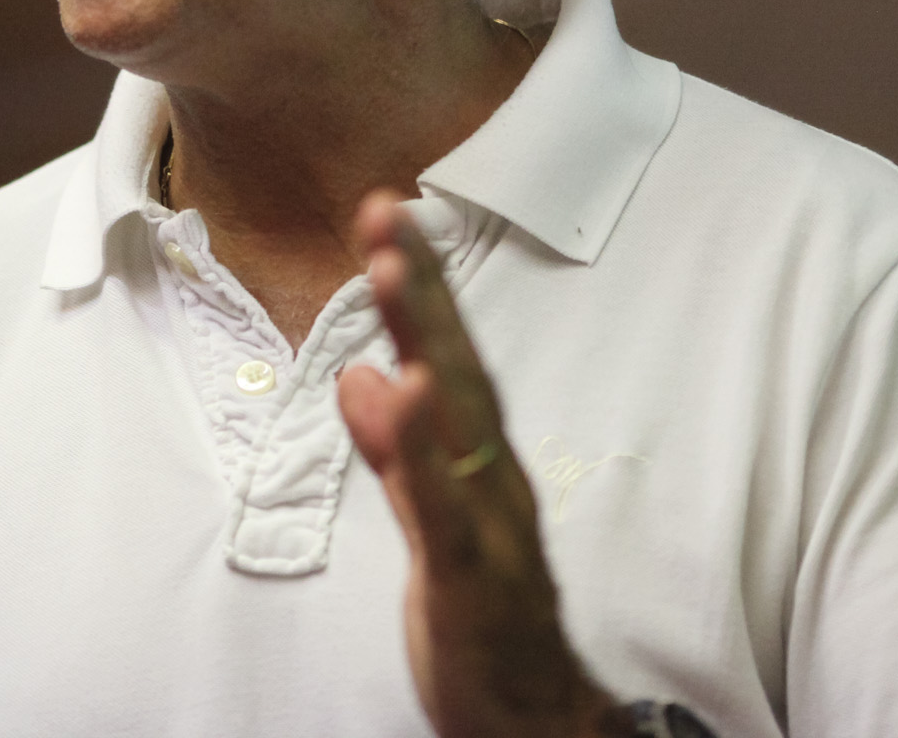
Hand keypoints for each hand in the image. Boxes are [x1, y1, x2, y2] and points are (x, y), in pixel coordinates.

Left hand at [337, 193, 620, 737]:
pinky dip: (425, 449)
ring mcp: (490, 524)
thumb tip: (365, 373)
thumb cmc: (486, 619)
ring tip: (392, 271)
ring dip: (425, 338)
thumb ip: (396, 450)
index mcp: (478, 461)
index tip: (385, 212)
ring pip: (457, 420)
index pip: (444, 357)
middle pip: (456, 366)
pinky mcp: (473, 580)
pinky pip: (446, 507)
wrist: (532, 722)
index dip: (417, 285)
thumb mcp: (426, 520)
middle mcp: (493, 477)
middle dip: (421, 286)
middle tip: (386, 211)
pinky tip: (407, 393)